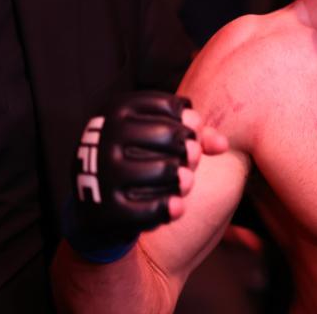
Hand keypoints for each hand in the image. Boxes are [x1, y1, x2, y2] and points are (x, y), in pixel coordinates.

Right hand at [69, 91, 227, 255]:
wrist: (94, 199)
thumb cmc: (138, 156)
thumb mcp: (158, 136)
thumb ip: (196, 134)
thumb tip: (223, 144)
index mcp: (117, 109)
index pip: (172, 107)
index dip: (191, 122)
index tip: (188, 134)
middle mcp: (106, 136)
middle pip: (172, 136)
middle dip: (192, 150)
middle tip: (192, 160)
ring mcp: (104, 173)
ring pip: (167, 170)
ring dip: (186, 180)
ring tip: (186, 182)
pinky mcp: (107, 209)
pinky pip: (154, 208)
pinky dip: (172, 208)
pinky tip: (176, 206)